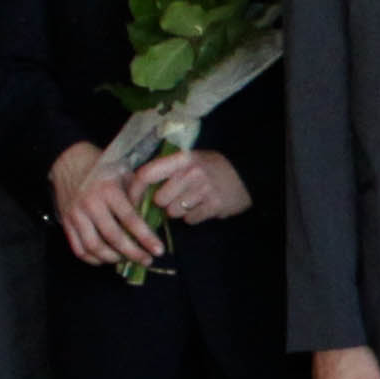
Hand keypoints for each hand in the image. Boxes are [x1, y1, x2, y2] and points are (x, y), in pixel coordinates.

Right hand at [50, 141, 166, 268]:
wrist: (68, 161)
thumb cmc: (102, 168)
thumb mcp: (123, 173)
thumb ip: (137, 194)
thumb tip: (152, 217)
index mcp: (108, 190)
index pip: (130, 219)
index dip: (145, 237)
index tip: (158, 250)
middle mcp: (90, 204)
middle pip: (113, 237)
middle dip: (133, 253)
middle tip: (147, 260)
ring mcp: (75, 215)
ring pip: (94, 247)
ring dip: (113, 258)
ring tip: (127, 259)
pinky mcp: (65, 222)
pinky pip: (78, 249)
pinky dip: (93, 259)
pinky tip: (106, 259)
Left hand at [132, 147, 252, 226]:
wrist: (246, 175)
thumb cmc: (212, 168)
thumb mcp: (191, 159)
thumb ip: (167, 169)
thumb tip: (137, 187)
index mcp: (181, 158)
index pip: (147, 174)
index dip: (136, 189)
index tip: (132, 200)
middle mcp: (190, 173)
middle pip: (160, 199)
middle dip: (165, 202)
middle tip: (176, 197)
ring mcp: (203, 190)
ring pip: (174, 212)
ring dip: (180, 211)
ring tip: (193, 201)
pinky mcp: (213, 206)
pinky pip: (190, 220)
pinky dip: (195, 216)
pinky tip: (204, 206)